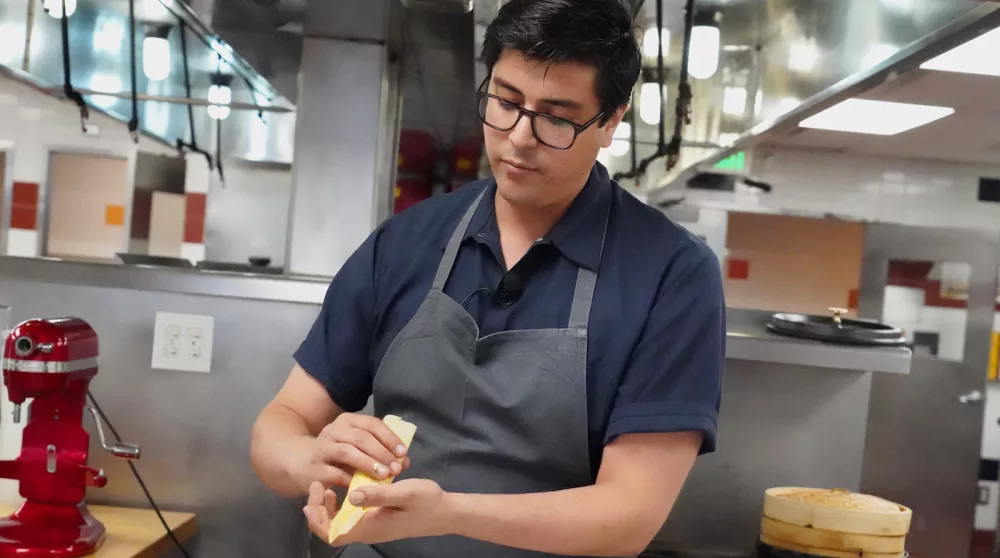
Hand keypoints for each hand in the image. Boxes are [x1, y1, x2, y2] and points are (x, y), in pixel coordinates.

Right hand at [292, 413, 410, 491]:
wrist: (301, 463)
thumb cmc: (338, 456)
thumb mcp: (358, 448)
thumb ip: (380, 452)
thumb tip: (404, 462)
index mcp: (347, 420)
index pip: (372, 424)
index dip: (390, 438)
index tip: (403, 453)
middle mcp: (333, 430)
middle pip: (361, 437)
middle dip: (382, 453)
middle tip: (397, 468)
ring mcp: (322, 448)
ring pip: (348, 452)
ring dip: (369, 464)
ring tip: (384, 475)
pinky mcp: (315, 468)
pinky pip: (335, 473)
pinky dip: (352, 480)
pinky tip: (364, 487)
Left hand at [303, 479, 454, 545]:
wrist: (446, 513)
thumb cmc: (427, 502)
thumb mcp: (404, 493)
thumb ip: (377, 495)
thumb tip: (350, 496)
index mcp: (370, 528)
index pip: (332, 534)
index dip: (318, 518)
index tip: (316, 494)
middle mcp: (367, 531)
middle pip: (331, 530)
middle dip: (319, 509)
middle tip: (318, 485)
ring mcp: (372, 527)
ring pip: (339, 524)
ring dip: (329, 507)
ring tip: (328, 486)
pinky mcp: (377, 520)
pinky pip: (351, 518)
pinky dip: (343, 505)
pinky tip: (348, 488)